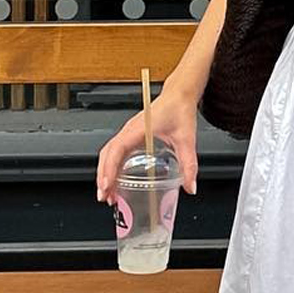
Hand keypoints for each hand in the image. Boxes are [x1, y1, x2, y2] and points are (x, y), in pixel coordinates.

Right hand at [96, 90, 198, 204]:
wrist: (179, 95)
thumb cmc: (179, 109)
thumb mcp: (186, 139)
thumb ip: (189, 164)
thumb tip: (190, 186)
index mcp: (138, 129)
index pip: (116, 150)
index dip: (109, 169)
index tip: (106, 185)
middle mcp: (129, 131)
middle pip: (107, 155)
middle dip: (103, 177)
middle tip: (105, 197)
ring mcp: (128, 133)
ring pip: (108, 154)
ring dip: (105, 173)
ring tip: (108, 194)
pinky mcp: (131, 136)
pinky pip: (116, 152)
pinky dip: (112, 167)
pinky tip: (116, 181)